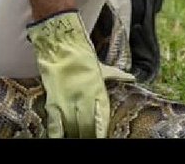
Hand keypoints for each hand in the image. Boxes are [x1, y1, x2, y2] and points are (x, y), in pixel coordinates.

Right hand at [27, 11, 126, 137]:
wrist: (60, 45)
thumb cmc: (82, 56)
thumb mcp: (102, 67)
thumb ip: (116, 75)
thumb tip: (132, 77)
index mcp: (98, 91)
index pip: (102, 118)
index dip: (102, 130)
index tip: (103, 137)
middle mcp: (84, 99)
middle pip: (88, 126)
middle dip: (88, 134)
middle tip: (88, 137)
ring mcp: (68, 102)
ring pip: (73, 128)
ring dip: (75, 135)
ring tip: (77, 137)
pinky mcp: (53, 102)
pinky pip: (55, 125)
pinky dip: (57, 135)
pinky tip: (60, 139)